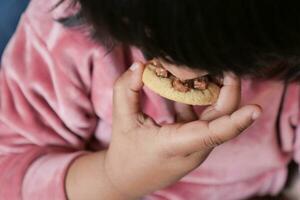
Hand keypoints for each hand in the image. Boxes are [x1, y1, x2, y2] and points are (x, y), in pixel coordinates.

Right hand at [104, 62, 261, 198]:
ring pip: (216, 118)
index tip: (256, 108)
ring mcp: (195, 146)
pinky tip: (185, 85)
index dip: (236, 122)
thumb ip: (126, 90)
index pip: (212, 135)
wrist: (128, 179)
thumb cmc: (125, 153)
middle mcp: (193, 148)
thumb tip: (140, 65)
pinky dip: (198, 100)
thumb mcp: (121, 121)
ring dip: (214, 93)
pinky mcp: (193, 142)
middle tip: (224, 64)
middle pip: (222, 120)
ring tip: (205, 68)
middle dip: (229, 91)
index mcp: (175, 146)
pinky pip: (204, 119)